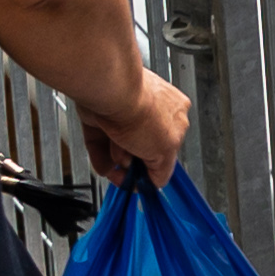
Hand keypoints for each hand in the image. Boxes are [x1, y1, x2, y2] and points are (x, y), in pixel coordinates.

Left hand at [81, 72, 192, 191]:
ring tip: (117, 158)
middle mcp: (149, 110)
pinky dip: (100, 157)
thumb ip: (164, 170)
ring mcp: (123, 112)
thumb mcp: (166, 150)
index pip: (166, 148)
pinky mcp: (100, 115)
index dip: (155, 166)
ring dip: (117, 160)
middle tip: (131, 170)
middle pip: (141, 148)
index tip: (146, 180)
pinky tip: (104, 166)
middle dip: (135, 163)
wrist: (112, 93)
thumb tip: (157, 182)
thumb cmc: (142, 110)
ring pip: (119, 146)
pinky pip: (100, 142)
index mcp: (174, 113)